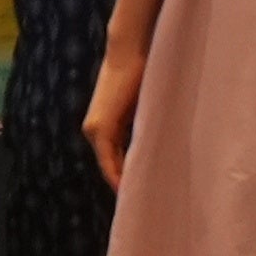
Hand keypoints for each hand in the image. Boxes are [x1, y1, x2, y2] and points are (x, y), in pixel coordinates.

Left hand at [79, 41, 142, 190]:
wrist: (130, 50)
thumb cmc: (142, 72)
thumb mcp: (144, 106)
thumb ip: (145, 125)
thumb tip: (161, 144)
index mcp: (105, 124)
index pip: (115, 159)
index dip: (127, 176)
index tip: (143, 193)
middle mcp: (94, 130)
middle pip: (111, 166)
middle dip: (126, 183)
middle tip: (144, 204)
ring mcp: (94, 130)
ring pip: (109, 165)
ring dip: (123, 182)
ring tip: (141, 201)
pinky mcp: (99, 129)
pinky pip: (108, 161)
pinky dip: (118, 175)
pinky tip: (129, 189)